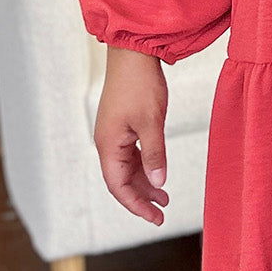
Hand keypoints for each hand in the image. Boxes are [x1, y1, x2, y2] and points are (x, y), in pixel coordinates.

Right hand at [93, 46, 170, 224]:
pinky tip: (157, 172)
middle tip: (162, 213)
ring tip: (164, 197)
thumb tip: (159, 183)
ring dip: (144, 183)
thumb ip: (155, 155)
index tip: (155, 218)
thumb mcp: (152, 122)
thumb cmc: (140, 84)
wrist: (133, 52)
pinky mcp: (122, 124)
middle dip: (141, 198)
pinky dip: (144, 166)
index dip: (136, 205)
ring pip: (127, 167)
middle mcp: (107, 142)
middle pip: (121, 180)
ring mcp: (113, 133)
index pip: (118, 186)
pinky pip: (130, 154)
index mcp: (108, 144)